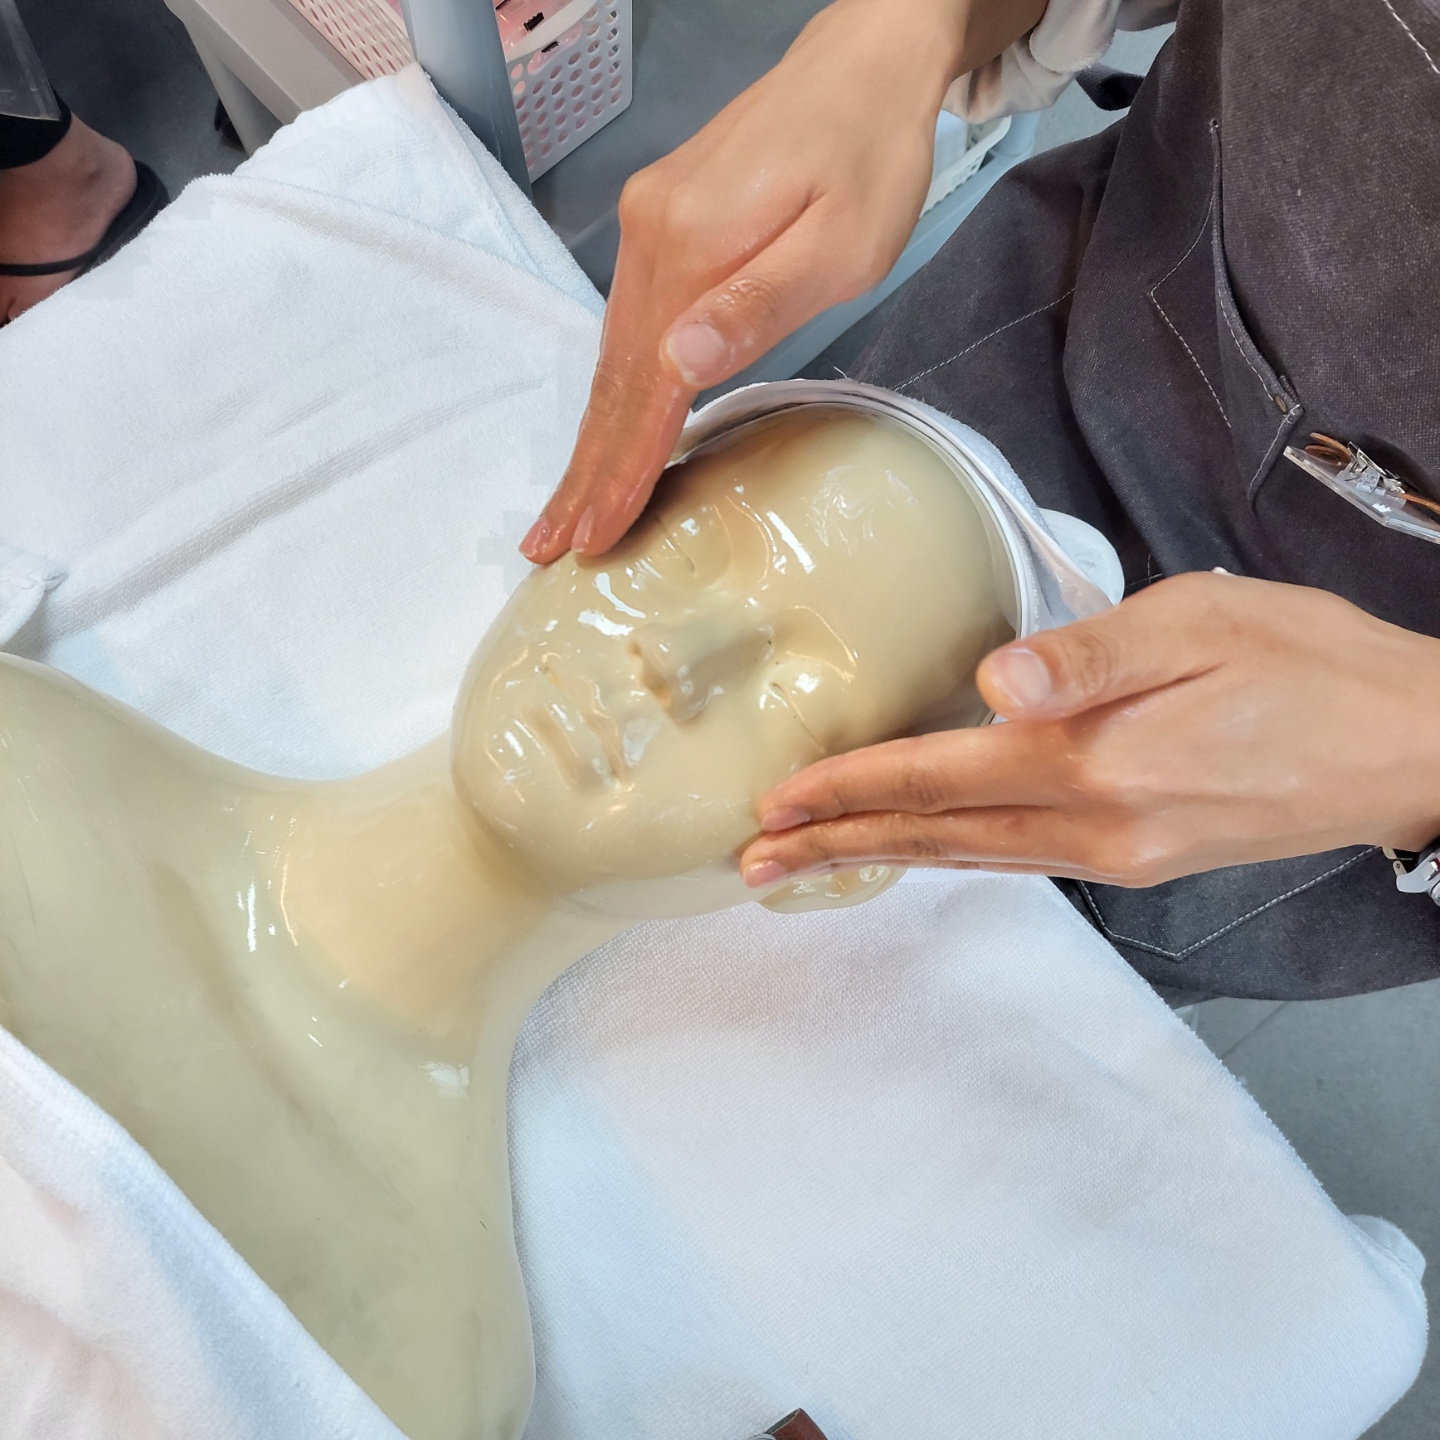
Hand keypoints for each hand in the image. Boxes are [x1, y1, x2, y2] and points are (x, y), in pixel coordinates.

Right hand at [521, 0, 1044, 563]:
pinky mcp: (663, 224)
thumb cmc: (869, 156)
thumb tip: (678, 365)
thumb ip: (758, 305)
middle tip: (551, 544)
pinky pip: (628, 327)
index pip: (645, 387)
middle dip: (584, 469)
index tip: (593, 536)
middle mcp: (650, 239)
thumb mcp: (840, 241)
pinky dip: (615, 390)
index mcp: (690, 248)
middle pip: (612, 378)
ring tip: (569, 506)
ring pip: (613, 356)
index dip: (621, 468)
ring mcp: (650, 229)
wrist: (864, 60)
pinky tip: (607, 426)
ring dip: (592, 436)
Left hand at [739, 572, 1439, 888]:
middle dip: (838, 846)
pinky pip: (1018, 861)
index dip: (851, 789)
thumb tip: (996, 677)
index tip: (777, 802)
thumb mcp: (1204, 621)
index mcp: (1099, 762)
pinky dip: (950, 858)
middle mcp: (1098, 829)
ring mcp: (1121, 856)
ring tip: (808, 865)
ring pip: (972, 860)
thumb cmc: (1311, 664)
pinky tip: (919, 851)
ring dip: (883, 860)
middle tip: (754, 861)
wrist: (1411, 747)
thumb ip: (1090, 653)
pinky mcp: (1143, 858)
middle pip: (938, 838)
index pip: (940, 777)